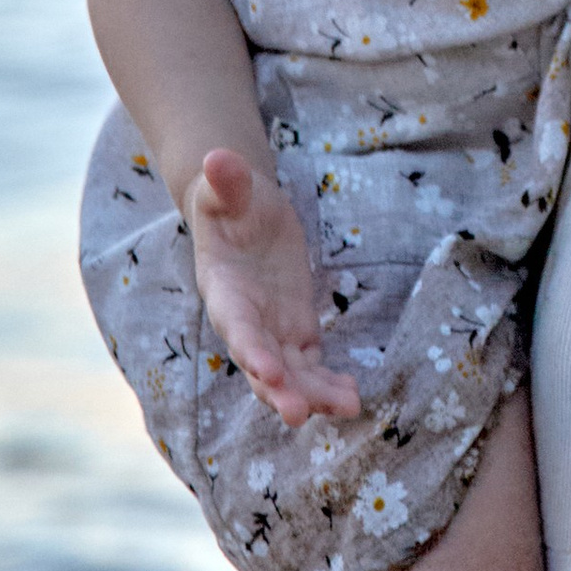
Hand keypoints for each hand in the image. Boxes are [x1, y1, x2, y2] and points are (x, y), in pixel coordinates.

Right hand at [183, 148, 362, 430]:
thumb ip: (224, 179)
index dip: (250, 350)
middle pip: (260, 364)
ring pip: (290, 374)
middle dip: (280, 390)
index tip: (269, 371)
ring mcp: (271, 330)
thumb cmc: (228, 197)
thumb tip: (217, 157)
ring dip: (313, 394)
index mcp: (224, 290)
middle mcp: (245, 320)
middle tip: (300, 414)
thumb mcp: (225, 185)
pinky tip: (353, 397)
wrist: (243, 209)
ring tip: (347, 408)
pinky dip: (328, 383)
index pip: (237, 325)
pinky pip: (311, 365)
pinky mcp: (295, 331)